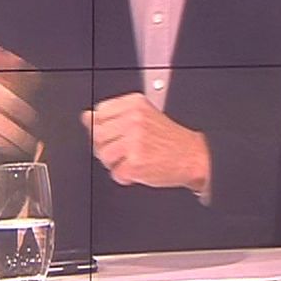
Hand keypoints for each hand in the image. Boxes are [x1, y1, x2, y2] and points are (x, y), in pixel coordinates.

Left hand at [82, 93, 209, 191]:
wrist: (194, 156)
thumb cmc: (169, 139)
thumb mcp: (142, 117)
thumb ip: (113, 117)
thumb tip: (86, 117)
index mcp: (134, 104)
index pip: (99, 113)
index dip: (105, 128)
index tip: (116, 134)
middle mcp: (133, 119)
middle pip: (97, 135)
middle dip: (108, 146)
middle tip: (126, 150)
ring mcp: (134, 140)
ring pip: (103, 155)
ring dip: (115, 163)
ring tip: (132, 160)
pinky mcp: (135, 162)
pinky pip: (115, 173)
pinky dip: (125, 176)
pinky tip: (138, 169)